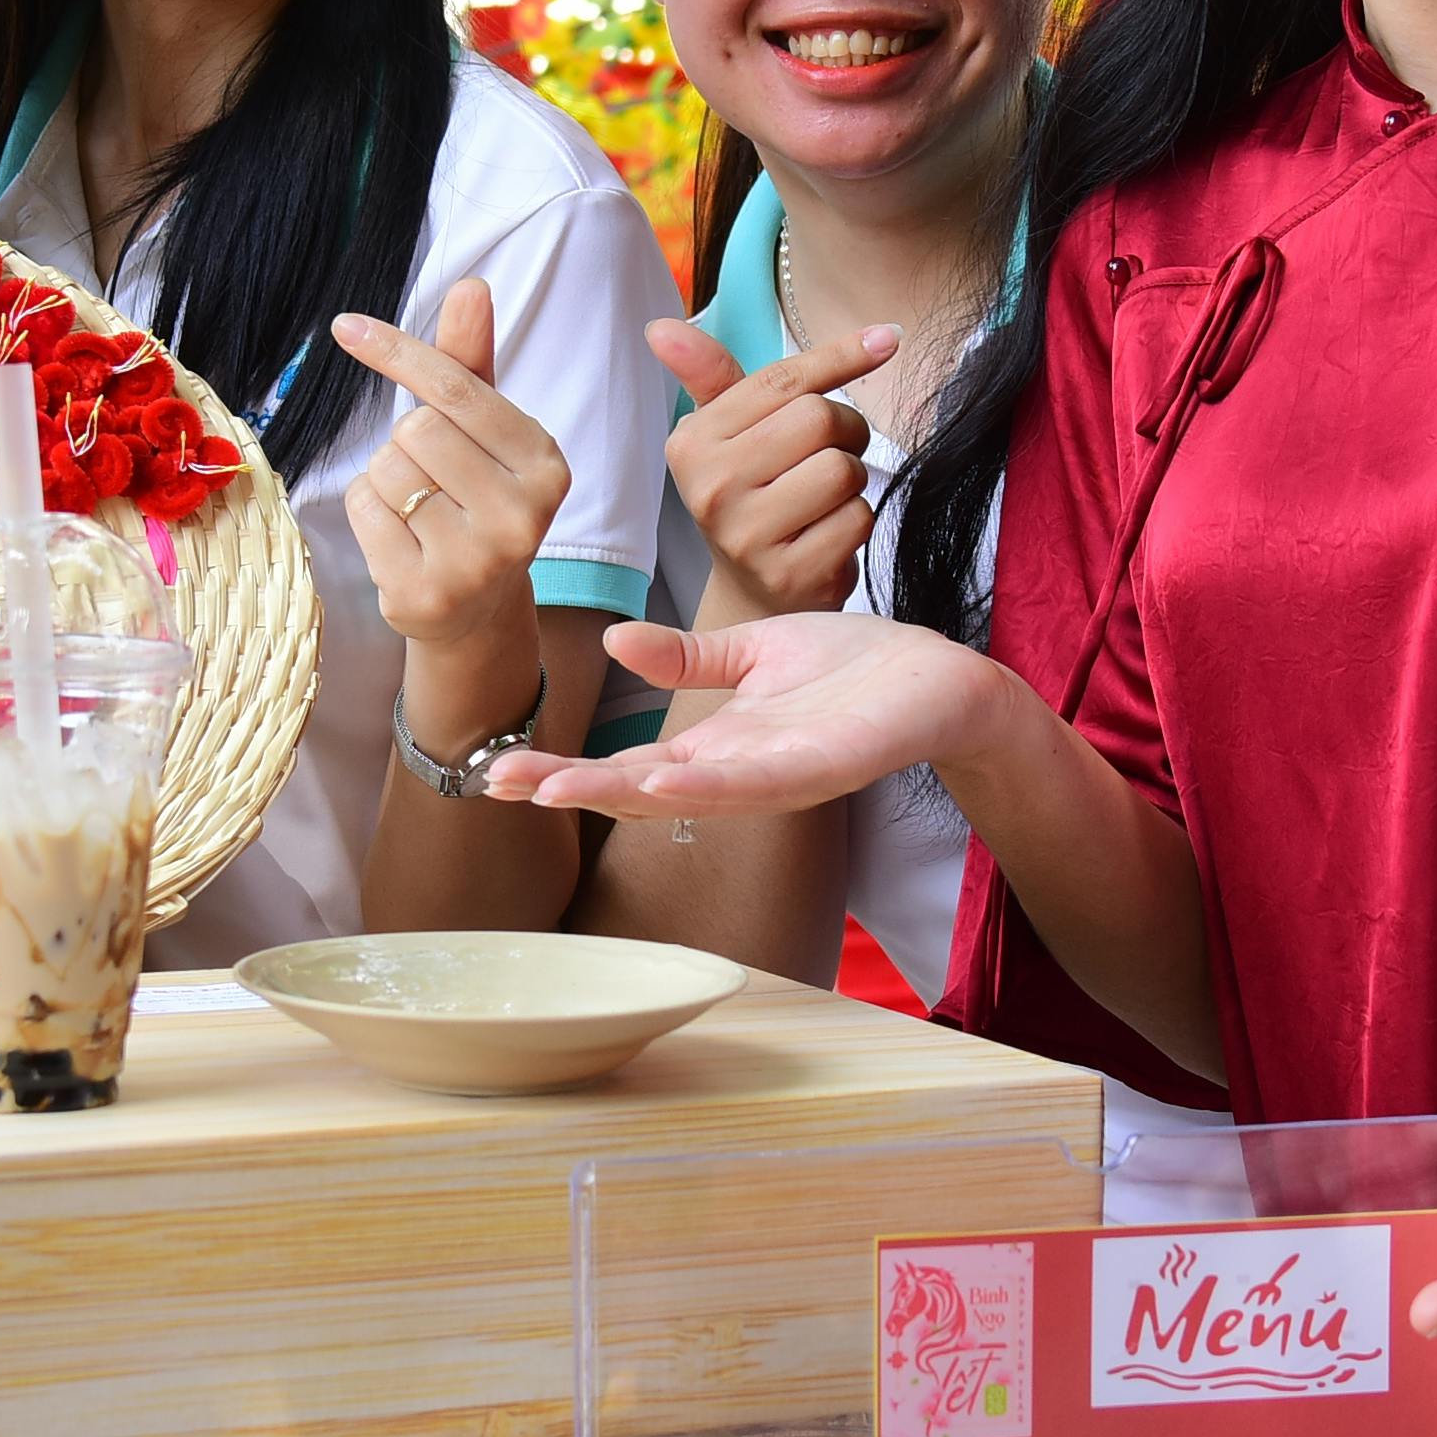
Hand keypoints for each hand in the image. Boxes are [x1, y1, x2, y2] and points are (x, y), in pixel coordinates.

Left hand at [331, 281, 566, 690]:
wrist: (473, 608)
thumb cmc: (474, 497)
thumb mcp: (482, 430)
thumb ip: (471, 360)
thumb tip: (471, 286)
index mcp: (546, 463)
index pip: (457, 388)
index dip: (398, 352)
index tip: (345, 326)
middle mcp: (523, 515)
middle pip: (416, 429)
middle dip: (408, 443)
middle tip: (436, 480)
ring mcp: (477, 560)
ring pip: (387, 469)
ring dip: (387, 479)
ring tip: (421, 512)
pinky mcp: (427, 592)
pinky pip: (365, 510)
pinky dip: (368, 514)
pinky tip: (401, 540)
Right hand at [482, 611, 1000, 820]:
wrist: (938, 675)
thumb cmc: (851, 668)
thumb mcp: (751, 653)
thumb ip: (686, 658)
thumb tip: (612, 641)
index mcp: (714, 745)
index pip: (623, 762)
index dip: (562, 767)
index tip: (497, 767)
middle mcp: (736, 772)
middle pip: (637, 788)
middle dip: (568, 786)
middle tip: (498, 783)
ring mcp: (777, 775)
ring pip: (687, 794)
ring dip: (622, 792)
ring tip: (558, 787)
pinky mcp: (822, 767)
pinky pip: (758, 782)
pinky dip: (709, 782)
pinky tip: (663, 775)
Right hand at [654, 316, 898, 619]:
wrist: (753, 591)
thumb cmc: (750, 492)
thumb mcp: (726, 431)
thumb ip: (710, 374)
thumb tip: (660, 327)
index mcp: (693, 443)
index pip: (782, 381)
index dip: (841, 356)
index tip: (887, 338)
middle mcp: (711, 489)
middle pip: (819, 419)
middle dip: (844, 429)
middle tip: (829, 451)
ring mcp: (747, 536)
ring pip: (843, 469)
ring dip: (852, 478)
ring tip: (825, 494)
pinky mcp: (789, 574)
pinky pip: (857, 518)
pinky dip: (856, 519)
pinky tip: (828, 531)